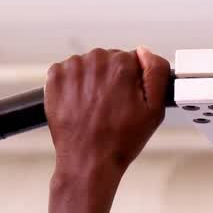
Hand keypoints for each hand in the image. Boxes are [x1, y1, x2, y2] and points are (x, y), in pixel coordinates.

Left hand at [45, 47, 169, 178]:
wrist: (89, 159)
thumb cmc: (120, 140)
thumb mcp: (155, 110)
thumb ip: (156, 73)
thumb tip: (146, 53)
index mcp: (121, 65)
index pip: (132, 59)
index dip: (133, 80)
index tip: (129, 99)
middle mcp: (95, 61)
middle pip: (109, 60)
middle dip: (113, 79)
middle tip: (114, 107)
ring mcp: (72, 68)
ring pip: (89, 66)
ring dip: (93, 82)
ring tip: (97, 108)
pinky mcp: (55, 77)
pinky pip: (69, 72)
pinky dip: (75, 85)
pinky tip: (82, 104)